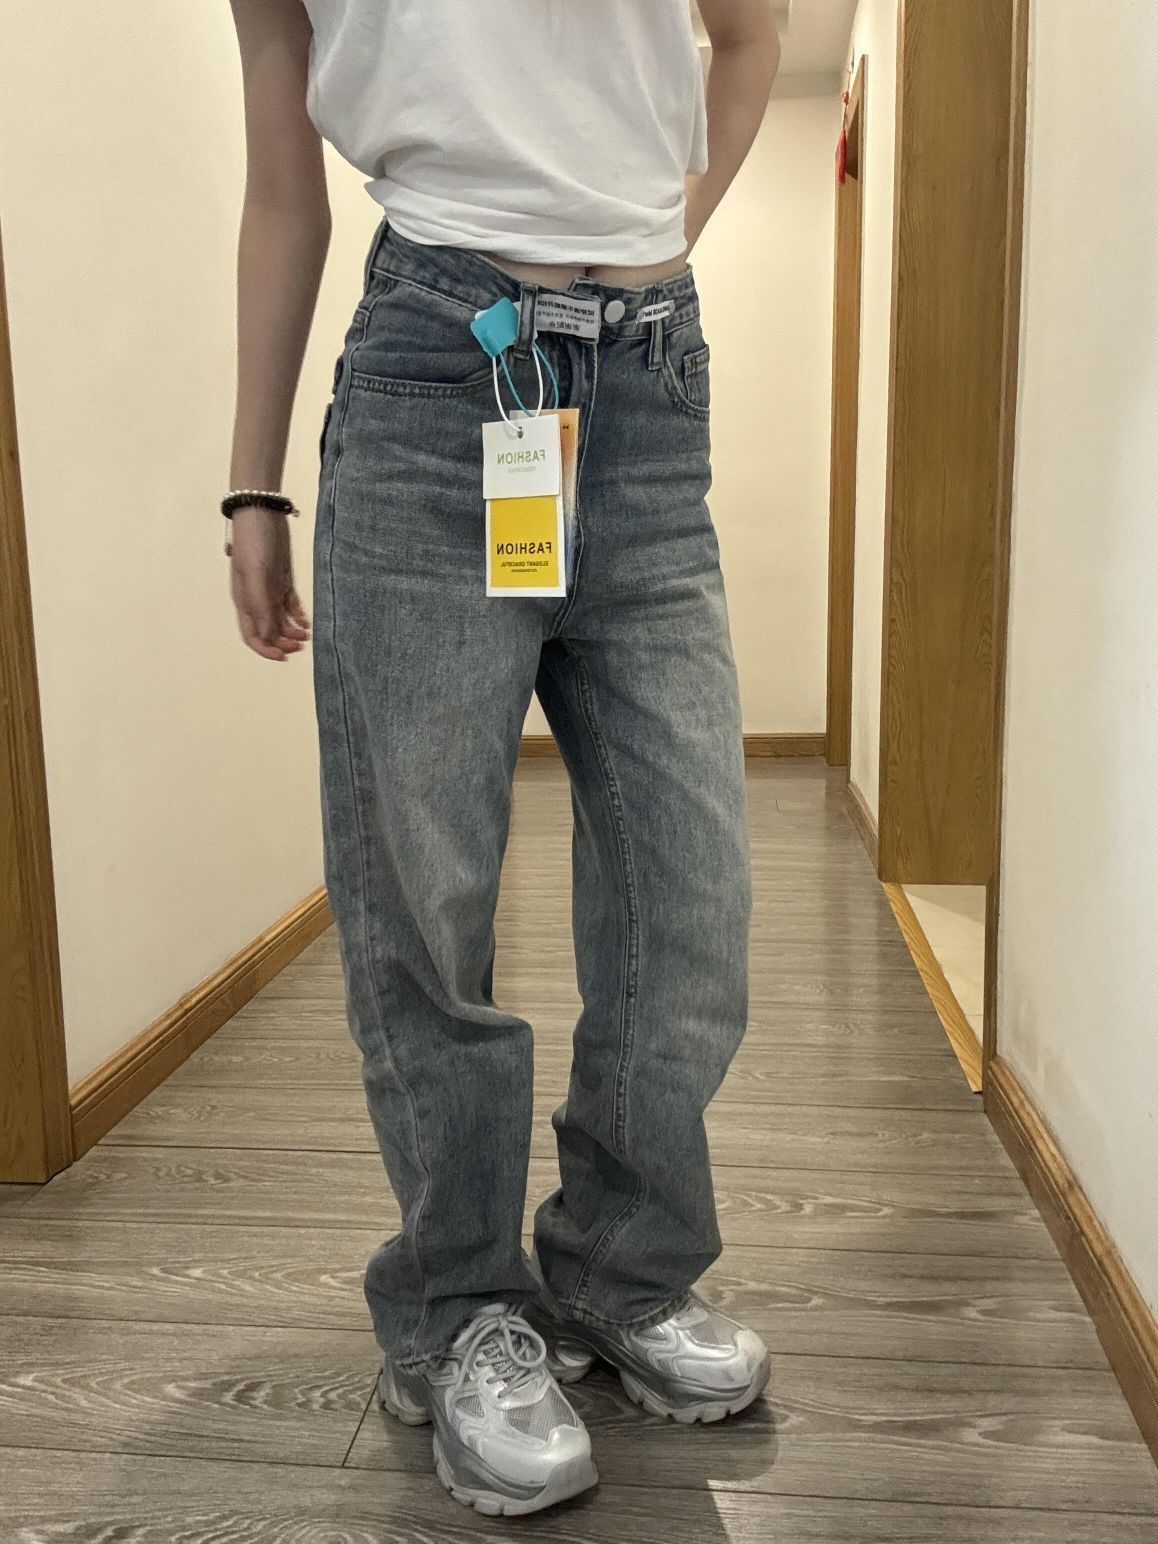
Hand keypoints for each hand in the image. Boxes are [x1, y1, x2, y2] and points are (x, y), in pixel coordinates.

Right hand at [228, 506, 310, 660]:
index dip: (266, 649)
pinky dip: (298, 616)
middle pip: (268, 630)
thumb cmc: (255, 542)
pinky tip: (308, 622)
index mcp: (244, 601)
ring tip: (307, 635)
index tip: (284, 657)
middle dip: (283, 642)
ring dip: (292, 631)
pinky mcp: (282, 579)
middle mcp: (256, 599)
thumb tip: (267, 635)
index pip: (252, 635)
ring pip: (281, 620)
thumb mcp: (256, 575)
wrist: (262, 513)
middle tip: (301, 646)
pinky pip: (290, 604)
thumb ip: (261, 606)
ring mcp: (269, 589)